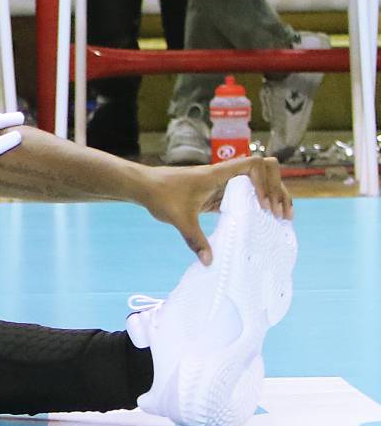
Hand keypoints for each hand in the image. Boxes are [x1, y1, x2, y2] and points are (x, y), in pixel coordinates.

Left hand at [142, 155, 292, 264]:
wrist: (143, 186)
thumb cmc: (160, 195)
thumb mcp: (180, 219)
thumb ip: (195, 240)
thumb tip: (209, 261)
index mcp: (218, 174)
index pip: (255, 164)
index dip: (267, 182)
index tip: (264, 204)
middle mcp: (223, 176)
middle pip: (263, 172)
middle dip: (277, 190)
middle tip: (282, 215)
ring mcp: (221, 184)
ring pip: (256, 183)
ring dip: (271, 196)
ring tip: (280, 217)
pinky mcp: (216, 193)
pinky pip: (243, 194)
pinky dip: (256, 203)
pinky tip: (262, 219)